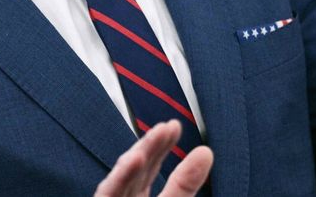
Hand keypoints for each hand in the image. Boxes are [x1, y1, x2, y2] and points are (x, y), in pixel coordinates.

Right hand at [94, 120, 212, 196]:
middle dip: (151, 145)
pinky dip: (120, 176)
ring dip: (138, 154)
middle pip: (136, 169)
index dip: (160, 145)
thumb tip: (206, 152)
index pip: (148, 167)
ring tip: (158, 133)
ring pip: (122, 178)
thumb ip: (185, 184)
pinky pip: (109, 193)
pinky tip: (135, 158)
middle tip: (169, 125)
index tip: (174, 125)